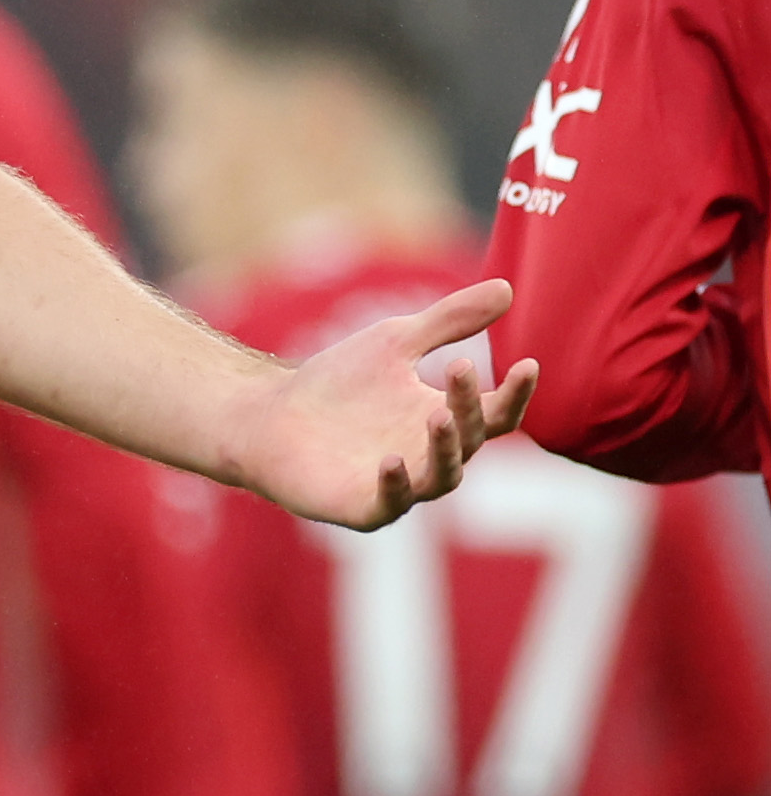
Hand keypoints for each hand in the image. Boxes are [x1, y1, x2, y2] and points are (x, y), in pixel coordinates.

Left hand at [230, 279, 539, 528]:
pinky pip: (388, 505)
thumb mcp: (395, 342)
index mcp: (447, 421)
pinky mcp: (363, 508)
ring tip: (438, 416)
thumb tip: (508, 288)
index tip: (526, 363)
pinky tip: (388, 459)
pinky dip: (393, 485)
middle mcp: (433, 459)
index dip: (515, 393)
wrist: (270, 416)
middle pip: (471, 439)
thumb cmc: (339, 383)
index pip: (496, 414)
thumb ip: (448, 322)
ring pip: (440, 478)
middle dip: (467, 406)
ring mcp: (401, 487)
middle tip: (460, 367)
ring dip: (444, 449)